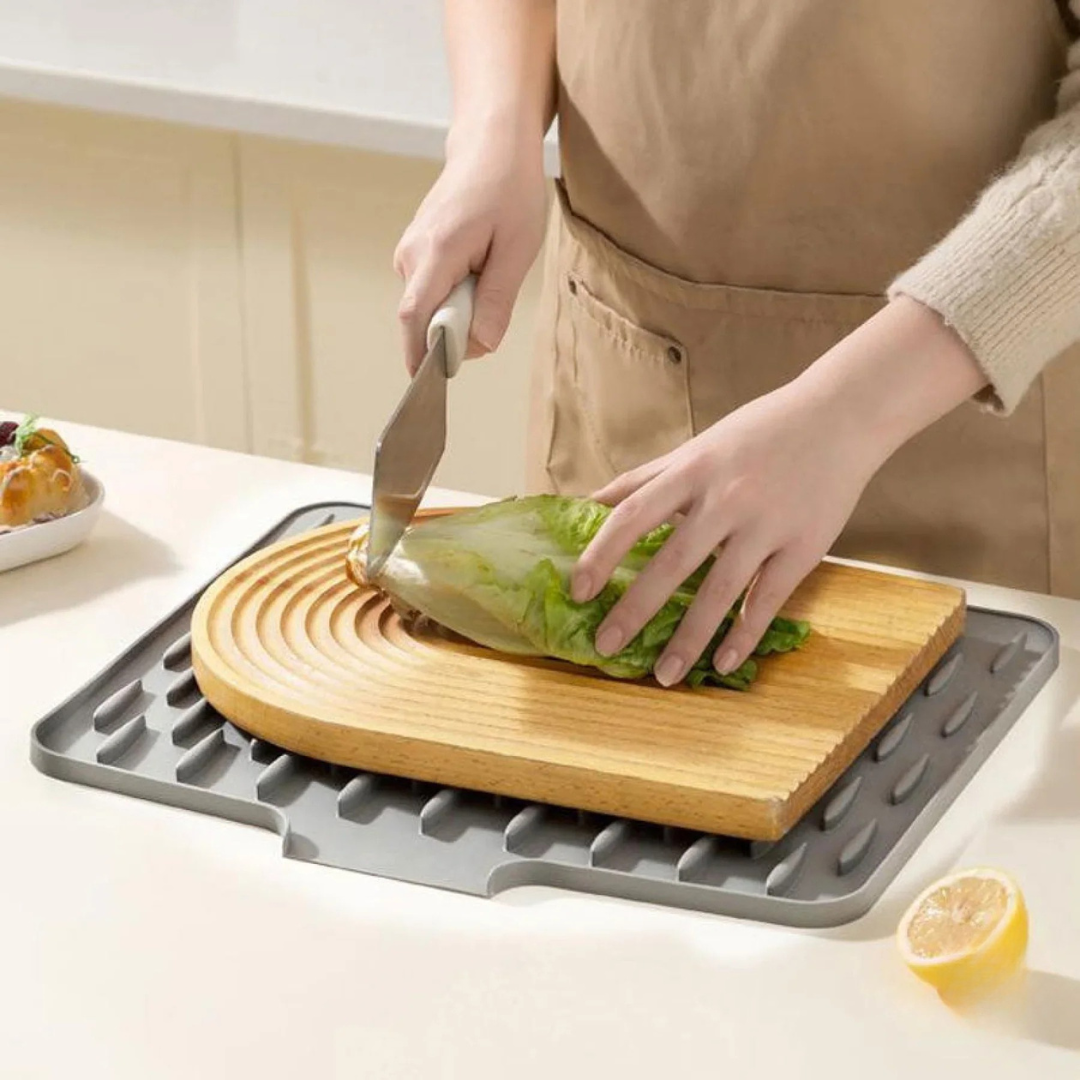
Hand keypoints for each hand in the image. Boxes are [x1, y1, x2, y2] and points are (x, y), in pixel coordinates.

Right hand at [394, 126, 547, 372]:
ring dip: (460, 310)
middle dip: (457, 332)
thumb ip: (497, 301)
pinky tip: (477, 269)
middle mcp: (412, 254)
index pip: (414, 318)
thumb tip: (481, 346)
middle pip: (424, 321)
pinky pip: (432, 294)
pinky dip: (456, 296)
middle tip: (495, 298)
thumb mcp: (518, 249)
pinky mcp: (414, 255)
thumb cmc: (509, 191)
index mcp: (436, 252)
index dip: (420, 356)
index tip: (433, 383)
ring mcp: (408, 254)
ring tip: (489, 271)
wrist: (490, 147)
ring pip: (429, 309)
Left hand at [570, 296, 988, 685]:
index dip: (602, 554)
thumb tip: (586, 502)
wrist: (840, 417)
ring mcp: (767, 525)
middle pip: (672, 562)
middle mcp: (726, 499)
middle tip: (605, 646)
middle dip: (635, 609)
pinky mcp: (803, 548)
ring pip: (720, 591)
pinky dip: (745, 635)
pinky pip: (768, 600)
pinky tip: (724, 664)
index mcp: (693, 470)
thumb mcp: (697, 446)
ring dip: (689, 638)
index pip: (633, 514)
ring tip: (665, 676)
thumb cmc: (759, 434)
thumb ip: (644, 477)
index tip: (577, 590)